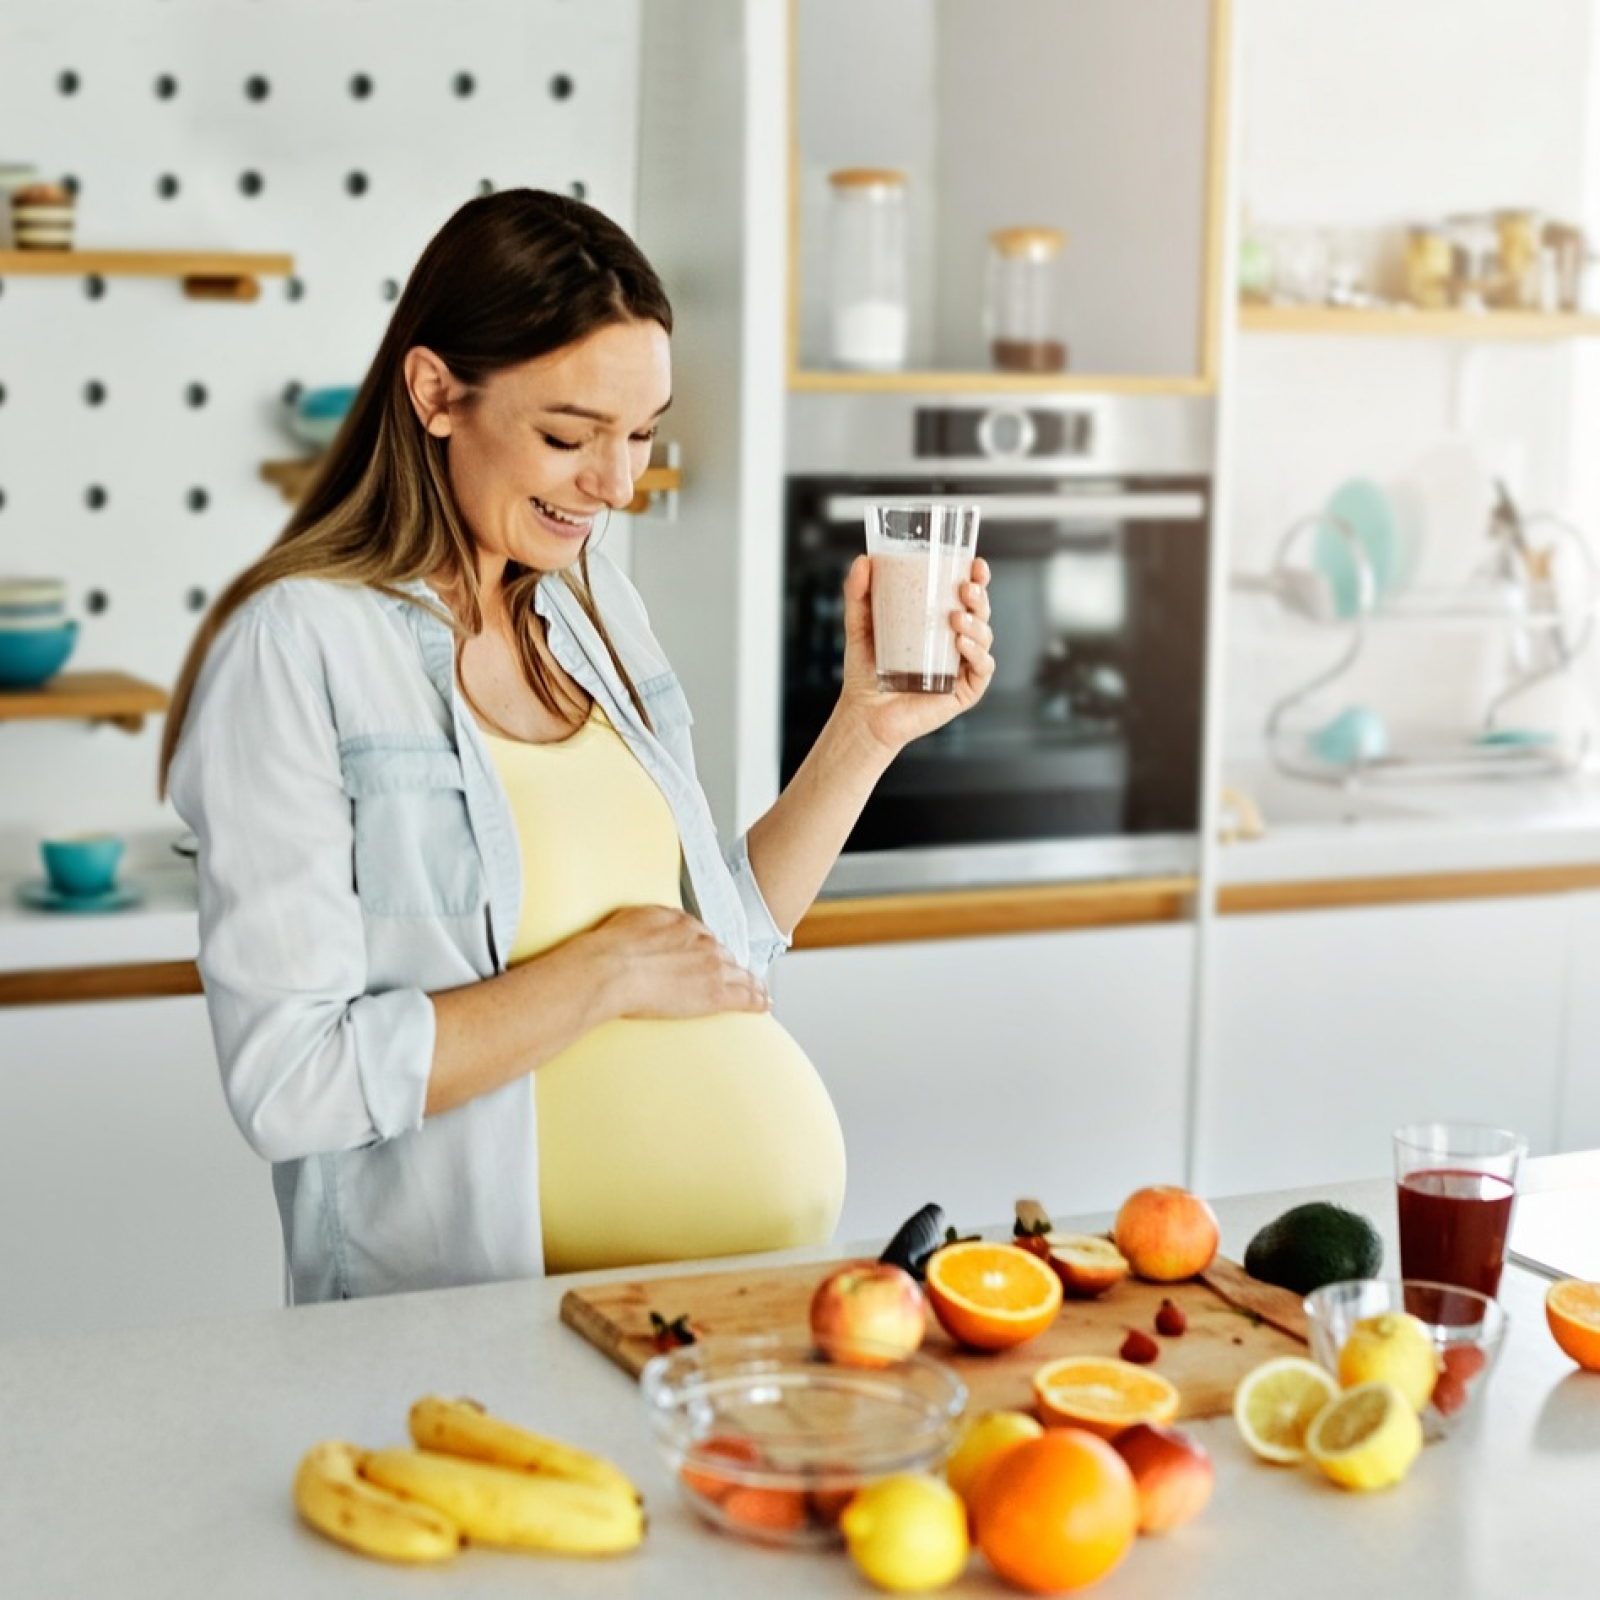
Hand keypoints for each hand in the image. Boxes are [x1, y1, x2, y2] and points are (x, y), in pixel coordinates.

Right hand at [580, 905, 769, 1019]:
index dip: (709, 951)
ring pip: (740, 974)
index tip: (711, 959)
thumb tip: (656, 929)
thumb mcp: (632, 920)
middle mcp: (703, 941)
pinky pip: (746, 996)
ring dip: (750, 983)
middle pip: (724, 956)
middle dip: (728, 967)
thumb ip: (652, 923)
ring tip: (758, 993)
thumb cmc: (612, 948)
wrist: (612, 970)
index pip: (704, 938)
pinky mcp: (716, 993)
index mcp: (683, 923)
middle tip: (734, 979)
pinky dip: (757, 1001)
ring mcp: (712, 967)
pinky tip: (764, 1005)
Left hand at [836, 553, 995, 753]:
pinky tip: (962, 645)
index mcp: (938, 623)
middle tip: (964, 587)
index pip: (965, 595)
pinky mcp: (965, 691)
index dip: (976, 577)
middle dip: (980, 596)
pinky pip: (983, 669)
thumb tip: (863, 561)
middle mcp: (955, 642)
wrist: (864, 712)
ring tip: (956, 617)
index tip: (975, 563)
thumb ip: (858, 593)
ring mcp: (962, 667)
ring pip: (985, 637)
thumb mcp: (860, 625)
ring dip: (977, 623)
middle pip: (981, 612)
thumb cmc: (866, 670)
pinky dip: (978, 654)